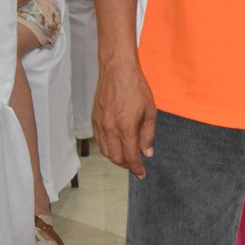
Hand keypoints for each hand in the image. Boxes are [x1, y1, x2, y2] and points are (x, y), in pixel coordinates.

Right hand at [92, 59, 156, 177]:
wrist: (117, 70)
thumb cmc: (136, 88)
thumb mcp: (150, 111)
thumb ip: (148, 135)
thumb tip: (147, 153)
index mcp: (125, 127)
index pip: (130, 156)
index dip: (136, 168)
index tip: (142, 174)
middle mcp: (110, 128)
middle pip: (116, 158)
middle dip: (126, 165)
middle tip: (135, 166)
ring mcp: (100, 124)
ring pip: (105, 151)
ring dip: (116, 158)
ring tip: (127, 157)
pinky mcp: (94, 119)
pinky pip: (99, 140)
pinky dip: (107, 147)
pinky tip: (116, 145)